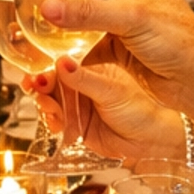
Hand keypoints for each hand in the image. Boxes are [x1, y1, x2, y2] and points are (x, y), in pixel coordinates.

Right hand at [27, 58, 186, 165]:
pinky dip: (53, 120)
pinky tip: (55, 122)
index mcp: (98, 57)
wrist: (158, 139)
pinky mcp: (81, 122)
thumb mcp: (115, 87)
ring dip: (46, 101)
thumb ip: (87, 77)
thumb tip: (61, 63)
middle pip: (54, 76)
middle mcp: (88, 78)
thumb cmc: (149, 102)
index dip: (46, 61)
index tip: (35, 69)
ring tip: (49, 107)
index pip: (64, 54)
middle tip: (36, 88)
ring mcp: (84, 100)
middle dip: (42, 83)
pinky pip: (59, 118)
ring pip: (54, 97)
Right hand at [36, 0, 193, 111]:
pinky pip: (89, 44)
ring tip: (38, 14)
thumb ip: (89, 12)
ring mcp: (125, 23)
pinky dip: (72, 47)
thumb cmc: (183, 40)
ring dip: (66, 18)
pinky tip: (53, 48)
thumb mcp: (133, 17)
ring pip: (87, 15)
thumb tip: (49, 7)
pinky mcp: (120, 49)